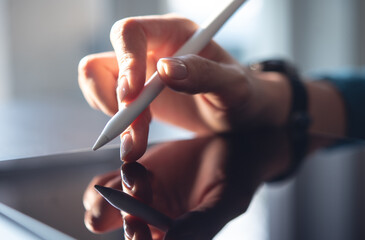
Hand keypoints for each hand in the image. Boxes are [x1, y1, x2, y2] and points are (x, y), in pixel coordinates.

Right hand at [78, 15, 290, 161]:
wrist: (238, 116)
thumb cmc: (241, 95)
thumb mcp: (232, 86)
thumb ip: (204, 74)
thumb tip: (166, 68)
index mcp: (175, 33)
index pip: (131, 32)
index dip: (125, 61)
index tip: (133, 97)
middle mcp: (152, 47)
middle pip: (106, 60)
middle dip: (118, 101)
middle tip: (138, 133)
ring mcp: (140, 70)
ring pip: (97, 81)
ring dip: (113, 116)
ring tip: (137, 142)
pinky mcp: (135, 94)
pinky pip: (103, 100)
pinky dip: (116, 123)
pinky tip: (137, 138)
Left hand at [83, 129, 296, 239]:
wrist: (231, 148)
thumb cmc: (236, 178)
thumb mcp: (227, 201)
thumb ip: (202, 223)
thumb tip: (171, 239)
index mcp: (175, 238)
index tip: (139, 227)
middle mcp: (152, 226)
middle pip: (121, 231)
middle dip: (126, 213)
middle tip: (142, 185)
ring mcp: (138, 203)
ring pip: (101, 211)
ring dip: (114, 194)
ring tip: (138, 170)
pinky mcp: (131, 179)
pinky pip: (101, 186)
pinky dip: (110, 177)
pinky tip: (136, 162)